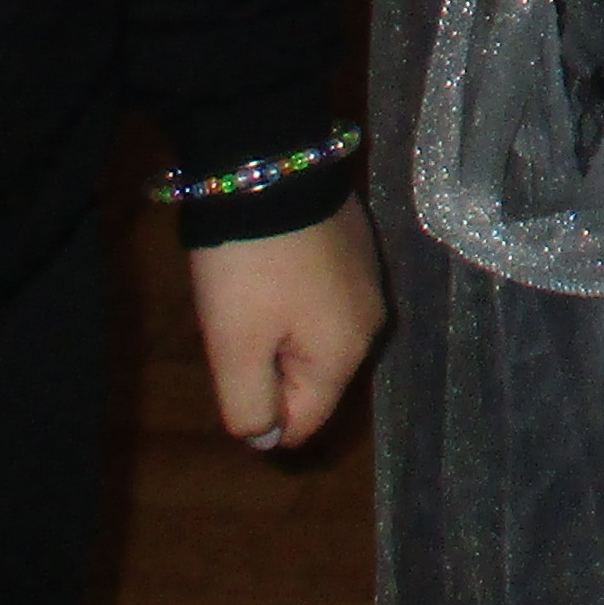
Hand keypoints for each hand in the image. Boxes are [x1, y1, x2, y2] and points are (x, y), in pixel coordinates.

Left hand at [184, 197, 383, 450]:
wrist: (271, 164)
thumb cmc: (249, 266)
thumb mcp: (234, 347)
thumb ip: (250, 407)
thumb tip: (267, 440)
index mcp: (346, 355)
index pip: (303, 422)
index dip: (259, 411)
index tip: (231, 366)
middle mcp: (371, 323)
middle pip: (313, 378)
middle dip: (271, 365)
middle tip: (237, 324)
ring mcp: (370, 279)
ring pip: (318, 335)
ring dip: (282, 327)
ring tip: (252, 291)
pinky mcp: (359, 245)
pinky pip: (326, 295)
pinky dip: (297, 293)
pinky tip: (273, 264)